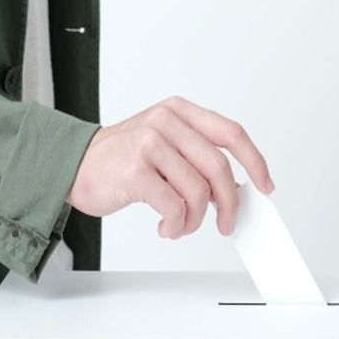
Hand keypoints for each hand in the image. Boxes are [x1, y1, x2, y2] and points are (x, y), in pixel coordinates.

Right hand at [67, 96, 273, 238]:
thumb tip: (232, 191)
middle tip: (226, 224)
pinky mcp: (134, 170)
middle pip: (218, 167)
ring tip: (181, 226)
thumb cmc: (121, 159)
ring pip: (197, 192)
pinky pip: (173, 206)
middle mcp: (166, 121)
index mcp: (179, 111)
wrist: (73, 166)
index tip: (265, 185)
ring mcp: (149, 143)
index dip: (254, 161)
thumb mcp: (163, 145)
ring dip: (195, 220)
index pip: (231, 133)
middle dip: (229, 204)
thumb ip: (196, 160)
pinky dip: (176, 225)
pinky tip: (166, 227)